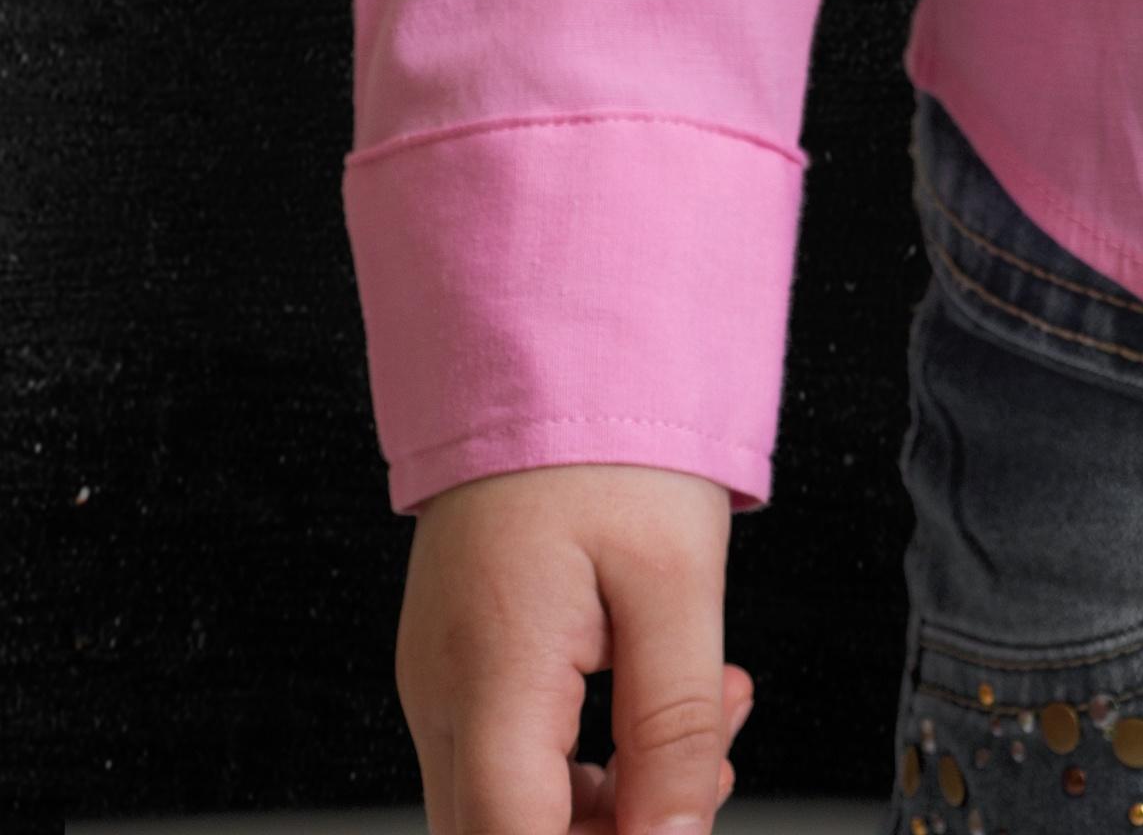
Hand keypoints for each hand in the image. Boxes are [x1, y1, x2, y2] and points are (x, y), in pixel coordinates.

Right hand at [401, 461, 754, 834]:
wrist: (539, 354)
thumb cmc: (602, 442)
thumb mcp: (677, 583)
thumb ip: (676, 730)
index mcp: (490, 669)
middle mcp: (441, 690)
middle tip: (700, 781)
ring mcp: (438, 681)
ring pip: (506, 816)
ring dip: (608, 813)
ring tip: (704, 734)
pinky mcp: (455, 669)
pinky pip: (507, 766)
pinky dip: (585, 773)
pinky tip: (654, 716)